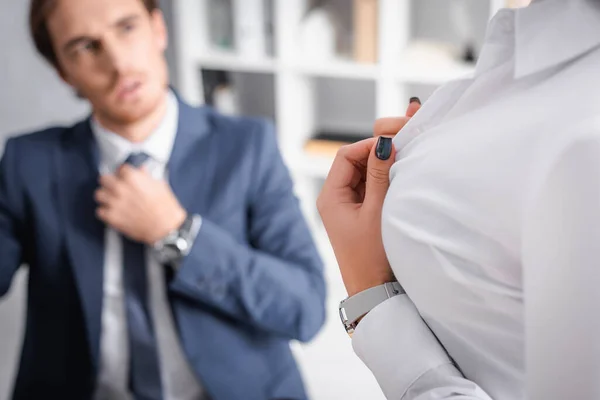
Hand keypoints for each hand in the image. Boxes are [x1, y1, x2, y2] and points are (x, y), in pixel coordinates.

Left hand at [95, 165, 186, 244]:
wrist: (166, 228)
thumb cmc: (165, 209)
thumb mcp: (160, 186)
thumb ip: (147, 177)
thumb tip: (142, 171)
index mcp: (132, 178)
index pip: (120, 168)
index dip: (124, 173)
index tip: (125, 177)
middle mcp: (120, 188)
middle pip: (104, 179)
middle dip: (110, 182)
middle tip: (115, 187)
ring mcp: (114, 203)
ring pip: (99, 194)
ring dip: (105, 197)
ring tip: (112, 200)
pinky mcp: (111, 217)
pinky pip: (100, 211)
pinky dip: (105, 212)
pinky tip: (114, 212)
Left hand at [317, 99, 420, 296]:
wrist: (374, 290)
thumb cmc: (372, 256)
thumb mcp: (377, 211)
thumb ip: (380, 175)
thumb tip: (383, 144)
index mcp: (330, 196)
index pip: (345, 155)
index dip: (368, 146)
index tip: (393, 145)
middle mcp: (334, 199)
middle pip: (353, 163)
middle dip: (375, 157)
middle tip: (401, 155)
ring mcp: (345, 208)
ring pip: (362, 176)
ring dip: (380, 170)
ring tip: (402, 170)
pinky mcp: (357, 216)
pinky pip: (368, 190)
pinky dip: (381, 184)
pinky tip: (397, 185)